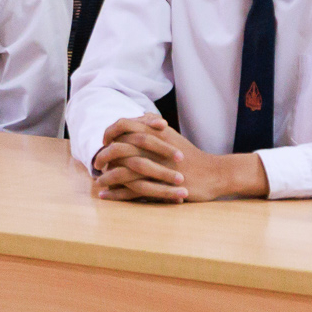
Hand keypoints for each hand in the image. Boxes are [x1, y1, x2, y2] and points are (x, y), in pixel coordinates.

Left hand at [92, 117, 268, 202]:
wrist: (214, 173)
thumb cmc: (190, 155)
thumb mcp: (171, 136)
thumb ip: (153, 126)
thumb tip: (140, 115)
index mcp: (155, 133)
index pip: (123, 125)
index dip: (109, 132)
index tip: (104, 141)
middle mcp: (153, 148)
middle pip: (118, 148)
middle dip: (103, 156)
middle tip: (97, 163)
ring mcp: (156, 167)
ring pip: (122, 170)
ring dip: (106, 177)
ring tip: (98, 182)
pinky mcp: (159, 185)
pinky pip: (131, 190)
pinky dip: (116, 193)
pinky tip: (106, 195)